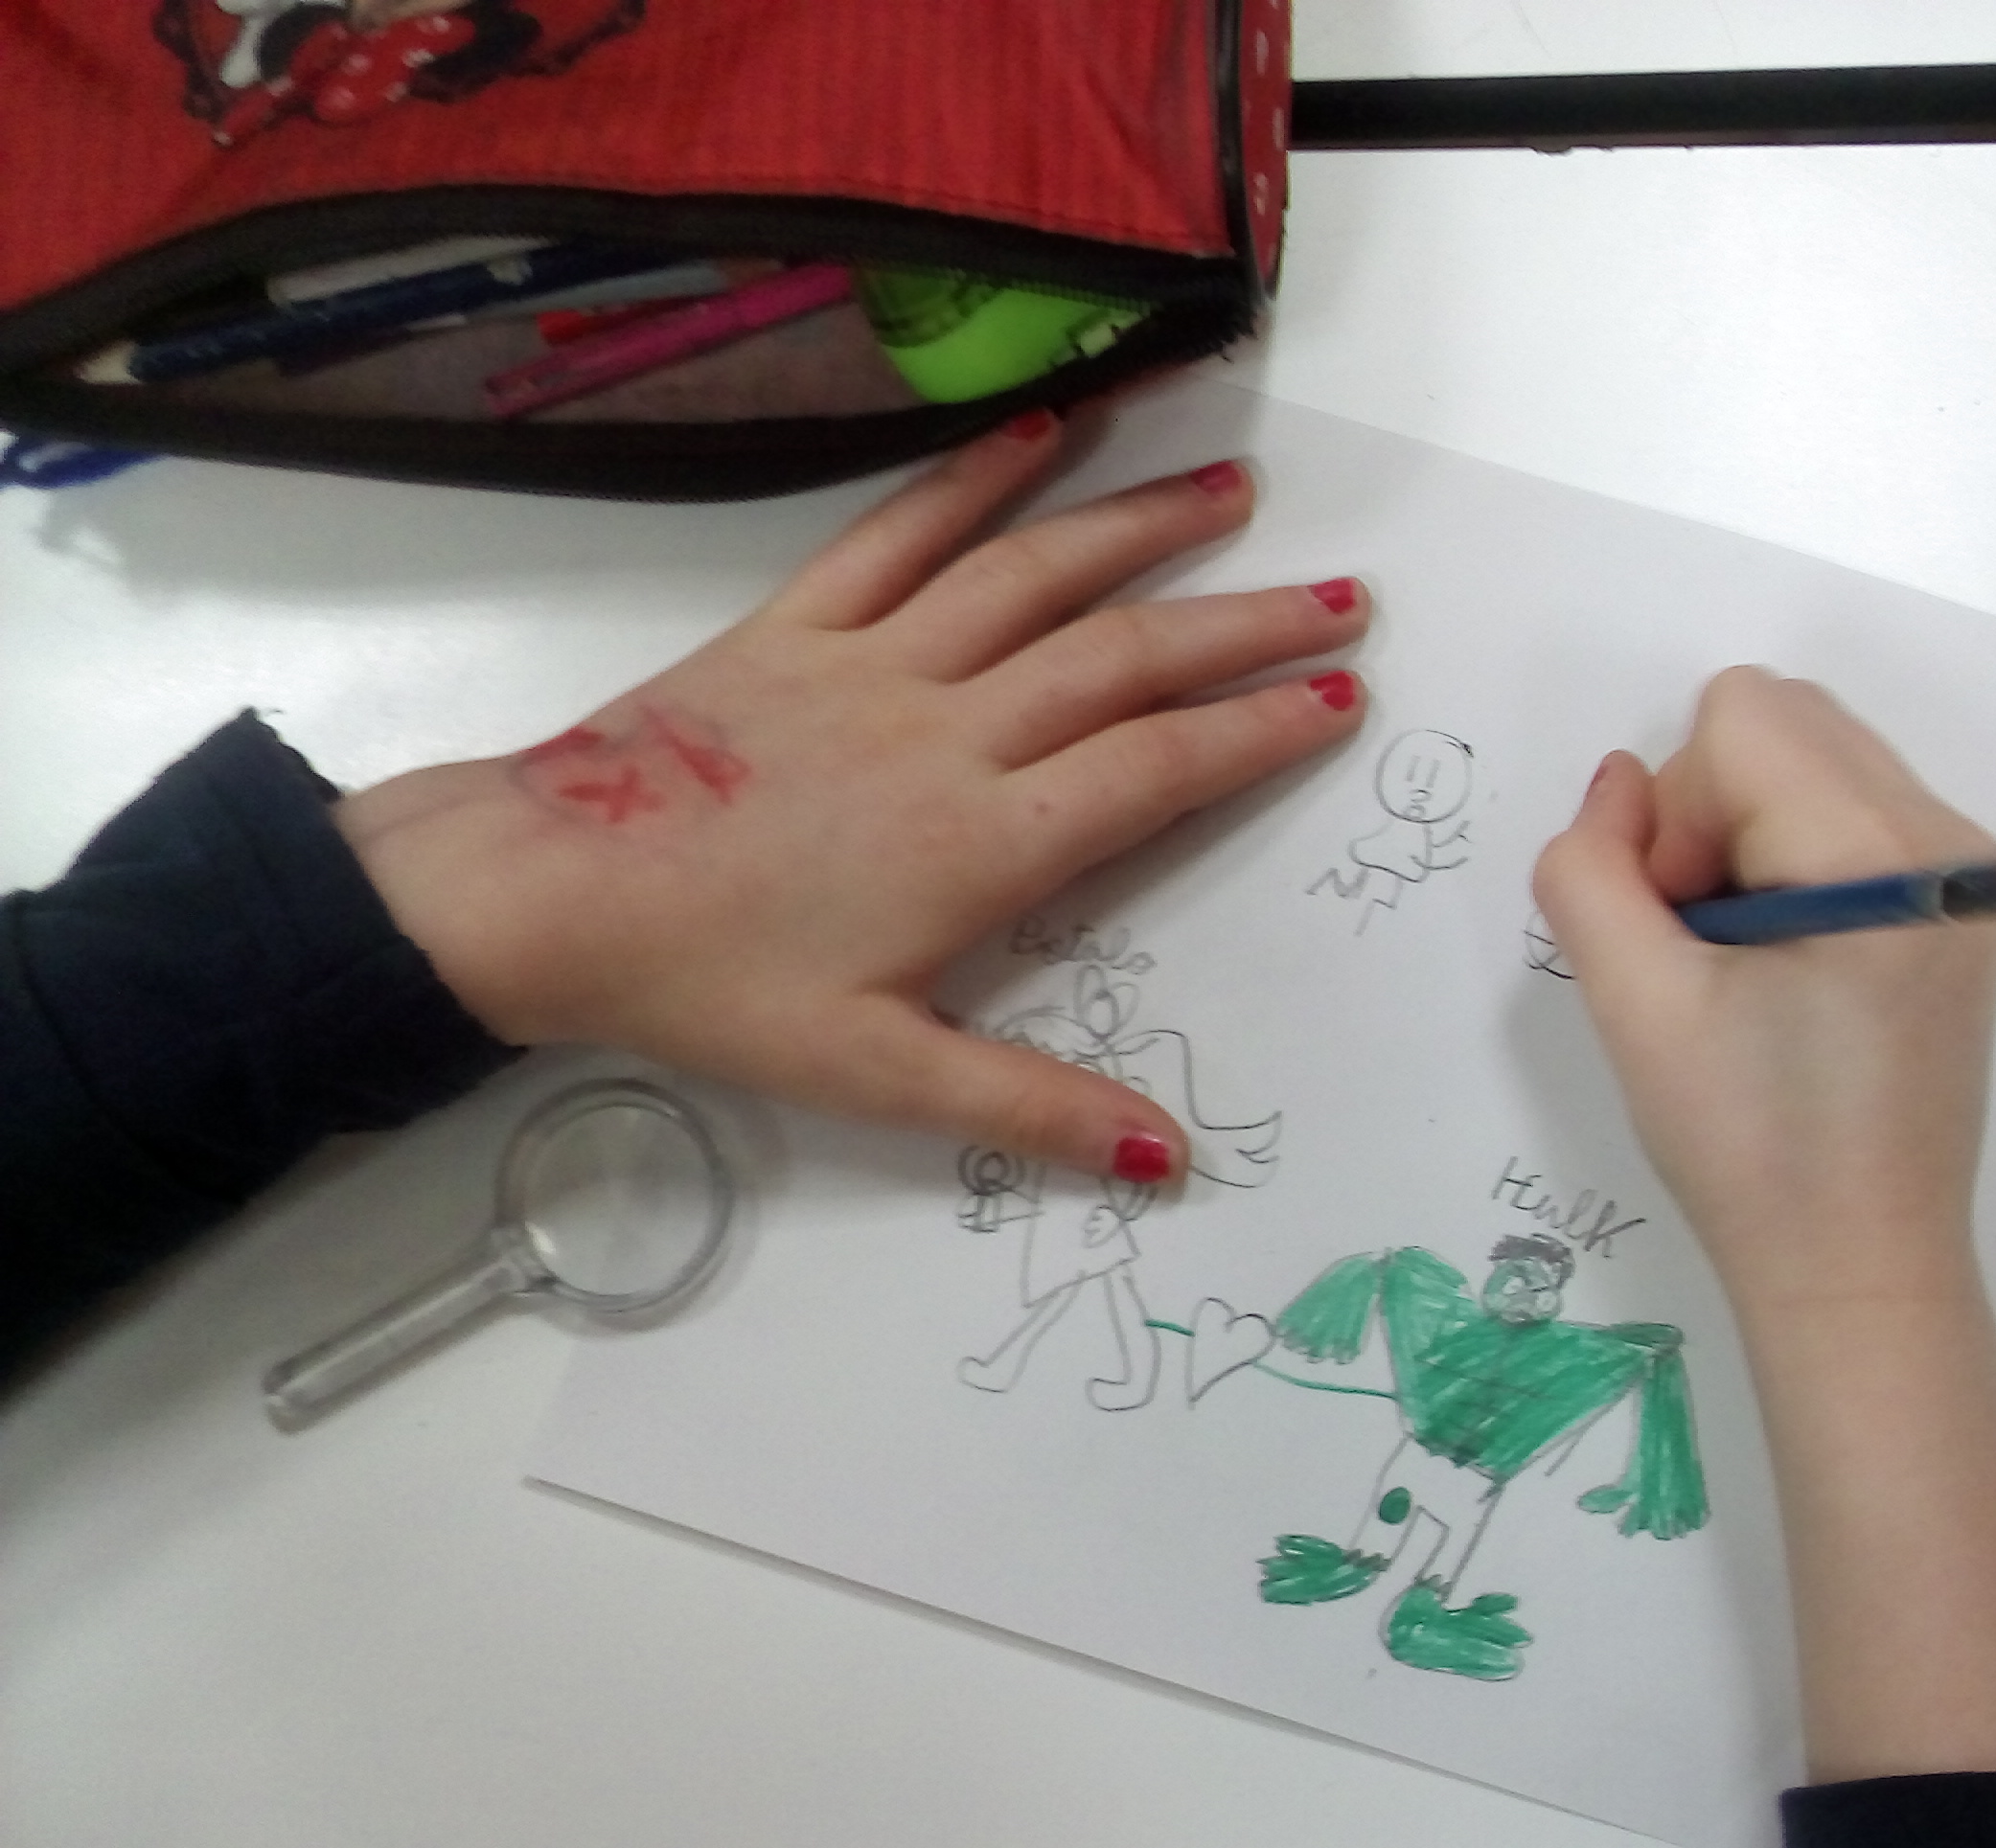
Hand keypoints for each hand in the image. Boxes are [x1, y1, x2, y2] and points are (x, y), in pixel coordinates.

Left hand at [333, 416, 1367, 1185]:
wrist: (542, 897)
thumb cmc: (710, 989)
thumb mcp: (874, 1074)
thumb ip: (1029, 1108)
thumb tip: (1167, 1161)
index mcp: (981, 841)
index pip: (1157, 768)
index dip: (1258, 731)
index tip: (1341, 697)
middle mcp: (946, 730)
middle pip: (1125, 657)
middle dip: (1244, 623)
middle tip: (1344, 596)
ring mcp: (871, 661)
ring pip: (1033, 573)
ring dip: (1142, 525)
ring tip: (1236, 491)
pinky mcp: (795, 625)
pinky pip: (902, 530)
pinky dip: (978, 474)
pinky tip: (1047, 430)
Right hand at [1541, 671, 1995, 1779]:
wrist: (1860, 1267)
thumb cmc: (1750, 1150)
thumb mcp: (1633, 1006)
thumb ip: (1590, 868)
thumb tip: (1620, 784)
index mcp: (1883, 851)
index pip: (1738, 717)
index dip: (1678, 814)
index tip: (1688, 933)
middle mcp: (1948, 835)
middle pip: (1785, 715)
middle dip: (1714, 809)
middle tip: (1709, 945)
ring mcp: (1968, 869)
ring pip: (1816, 756)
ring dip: (1751, 834)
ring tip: (1749, 962)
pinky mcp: (1963, 905)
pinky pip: (1855, 810)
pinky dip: (1797, 858)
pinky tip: (1791, 969)